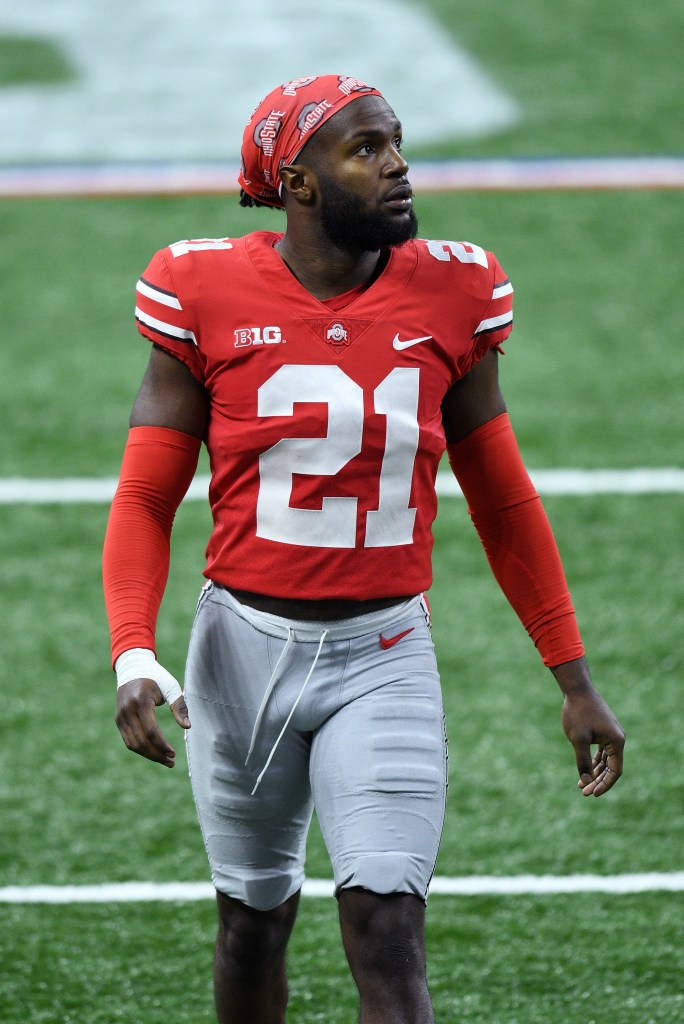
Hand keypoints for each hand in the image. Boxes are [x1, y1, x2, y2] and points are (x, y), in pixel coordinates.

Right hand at [115, 677, 189, 767]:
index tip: (173, 753)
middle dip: (157, 755)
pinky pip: (128, 740)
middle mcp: (127, 710)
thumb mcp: (171, 687)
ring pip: (133, 744)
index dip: (162, 745)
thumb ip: (179, 706)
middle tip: (171, 762)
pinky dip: (141, 749)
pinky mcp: (118, 720)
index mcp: (141, 702)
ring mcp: (120, 716)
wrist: (133, 668)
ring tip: (164, 760)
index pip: (151, 731)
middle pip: (141, 741)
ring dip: (149, 755)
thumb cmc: (156, 677)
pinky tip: (154, 752)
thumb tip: (188, 727)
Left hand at [553, 658, 624, 796]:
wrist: (576, 689)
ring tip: (581, 784)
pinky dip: (593, 760)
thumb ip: (582, 761)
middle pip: (611, 767)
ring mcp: (611, 733)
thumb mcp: (578, 739)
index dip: (605, 784)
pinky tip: (584, 769)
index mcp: (616, 741)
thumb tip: (586, 781)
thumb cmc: (577, 712)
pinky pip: (601, 751)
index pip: (615, 771)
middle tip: (583, 792)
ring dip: (595, 772)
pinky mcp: (603, 730)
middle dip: (598, 780)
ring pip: (605, 760)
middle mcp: (617, 738)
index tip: (593, 793)